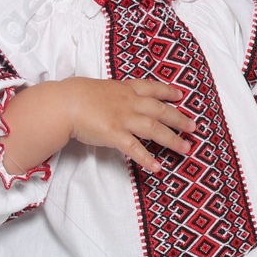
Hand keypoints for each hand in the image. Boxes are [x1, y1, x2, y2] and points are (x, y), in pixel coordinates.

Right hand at [62, 76, 196, 174]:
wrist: (62, 103)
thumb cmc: (74, 94)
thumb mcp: (98, 88)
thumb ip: (110, 95)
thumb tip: (111, 100)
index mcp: (124, 89)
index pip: (152, 88)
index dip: (168, 92)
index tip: (180, 95)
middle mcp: (129, 102)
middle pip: (161, 110)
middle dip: (179, 119)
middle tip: (194, 127)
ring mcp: (123, 118)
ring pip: (154, 128)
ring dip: (172, 139)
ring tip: (186, 148)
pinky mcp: (114, 134)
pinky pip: (135, 148)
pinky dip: (147, 159)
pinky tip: (158, 167)